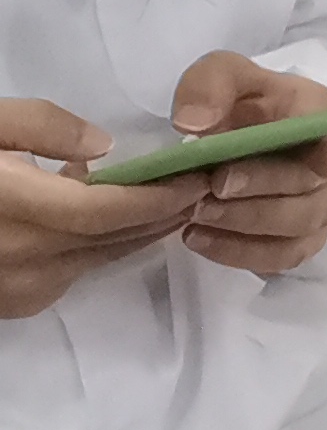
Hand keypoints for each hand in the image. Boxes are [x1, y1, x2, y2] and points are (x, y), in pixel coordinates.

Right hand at [0, 98, 205, 317]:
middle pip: (118, 240)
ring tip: (173, 199)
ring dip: (140, 231)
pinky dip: (100, 246)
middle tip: (204, 183)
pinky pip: (74, 273)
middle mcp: (24, 258)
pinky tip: (104, 219)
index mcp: (15, 209)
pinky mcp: (15, 304)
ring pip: (101, 259)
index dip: (161, 195)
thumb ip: (36, 125)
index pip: (113, 211)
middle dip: (166, 212)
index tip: (199, 173)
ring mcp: (19, 288)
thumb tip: (102, 147)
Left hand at [164, 52, 326, 278]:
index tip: (324, 165)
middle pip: (312, 191)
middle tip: (207, 188)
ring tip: (194, 216)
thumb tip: (193, 126)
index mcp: (321, 116)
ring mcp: (323, 206)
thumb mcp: (221, 73)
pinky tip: (199, 239)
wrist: (245, 134)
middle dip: (259, 192)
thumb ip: (208, 86)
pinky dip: (241, 253)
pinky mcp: (303, 238)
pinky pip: (284, 257)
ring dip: (245, 226)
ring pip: (299, 228)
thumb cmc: (241, 101)